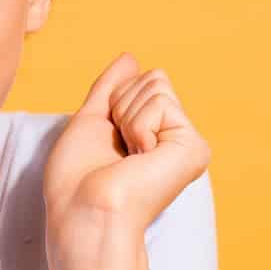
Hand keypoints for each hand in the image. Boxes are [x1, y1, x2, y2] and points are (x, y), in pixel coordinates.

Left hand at [42, 51, 211, 243]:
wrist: (83, 212)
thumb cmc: (76, 179)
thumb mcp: (90, 120)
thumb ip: (111, 88)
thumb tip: (130, 57)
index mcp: (152, 133)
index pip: (140, 79)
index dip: (113, 101)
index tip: (108, 141)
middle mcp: (174, 138)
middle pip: (152, 77)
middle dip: (121, 105)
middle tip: (117, 150)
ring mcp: (187, 142)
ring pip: (157, 84)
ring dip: (128, 117)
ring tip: (128, 156)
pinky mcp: (194, 148)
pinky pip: (160, 102)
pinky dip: (138, 126)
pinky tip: (140, 159)